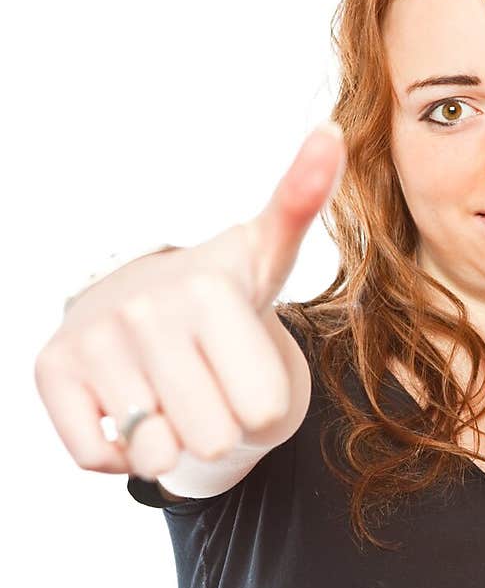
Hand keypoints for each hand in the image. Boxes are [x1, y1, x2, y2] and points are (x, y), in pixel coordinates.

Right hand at [34, 123, 345, 480]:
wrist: (135, 297)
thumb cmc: (217, 292)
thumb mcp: (266, 256)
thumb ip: (303, 204)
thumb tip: (331, 130)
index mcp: (209, 288)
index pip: (264, 411)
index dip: (260, 403)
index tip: (242, 362)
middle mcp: (143, 309)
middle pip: (214, 439)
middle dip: (217, 424)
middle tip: (205, 377)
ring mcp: (91, 340)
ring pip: (157, 454)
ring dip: (170, 439)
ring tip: (170, 391)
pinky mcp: (50, 369)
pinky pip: (100, 458)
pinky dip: (123, 452)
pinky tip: (131, 411)